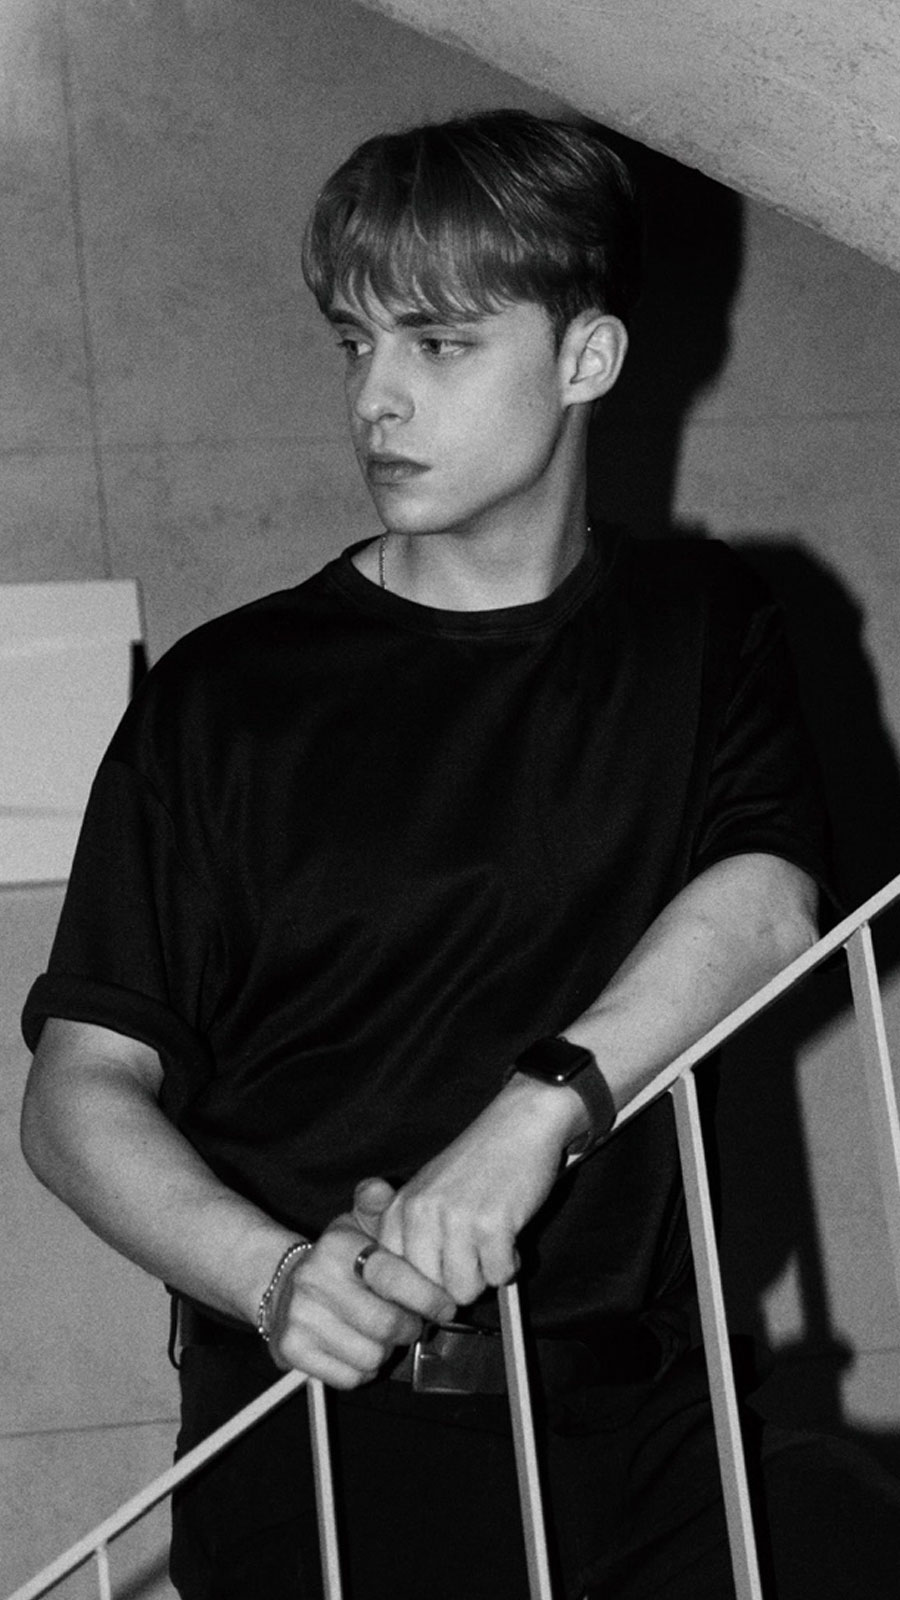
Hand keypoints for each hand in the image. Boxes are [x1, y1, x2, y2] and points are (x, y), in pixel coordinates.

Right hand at [268, 1208, 455, 1387]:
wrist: (282, 1283)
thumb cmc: (338, 1258)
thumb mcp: (357, 1223)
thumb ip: (376, 1203)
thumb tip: (380, 1188)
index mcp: (337, 1246)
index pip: (392, 1277)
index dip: (427, 1296)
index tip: (444, 1306)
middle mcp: (314, 1280)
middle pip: (386, 1324)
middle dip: (408, 1328)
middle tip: (410, 1322)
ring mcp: (300, 1317)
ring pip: (371, 1356)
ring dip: (385, 1350)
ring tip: (379, 1333)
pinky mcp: (292, 1350)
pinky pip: (349, 1377)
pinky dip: (362, 1370)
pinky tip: (357, 1347)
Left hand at [354, 1074, 582, 1305]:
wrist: (519, 1124)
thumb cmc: (478, 1162)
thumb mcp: (429, 1191)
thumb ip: (415, 1236)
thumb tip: (418, 1299)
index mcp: (400, 1207)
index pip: (394, 1276)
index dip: (421, 1288)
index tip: (440, 1281)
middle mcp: (421, 1214)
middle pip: (430, 1291)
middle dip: (456, 1282)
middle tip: (474, 1255)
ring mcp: (455, 1219)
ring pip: (464, 1291)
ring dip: (485, 1275)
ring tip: (491, 1243)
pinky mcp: (491, 1224)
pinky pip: (499, 1276)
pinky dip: (510, 1264)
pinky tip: (510, 1236)